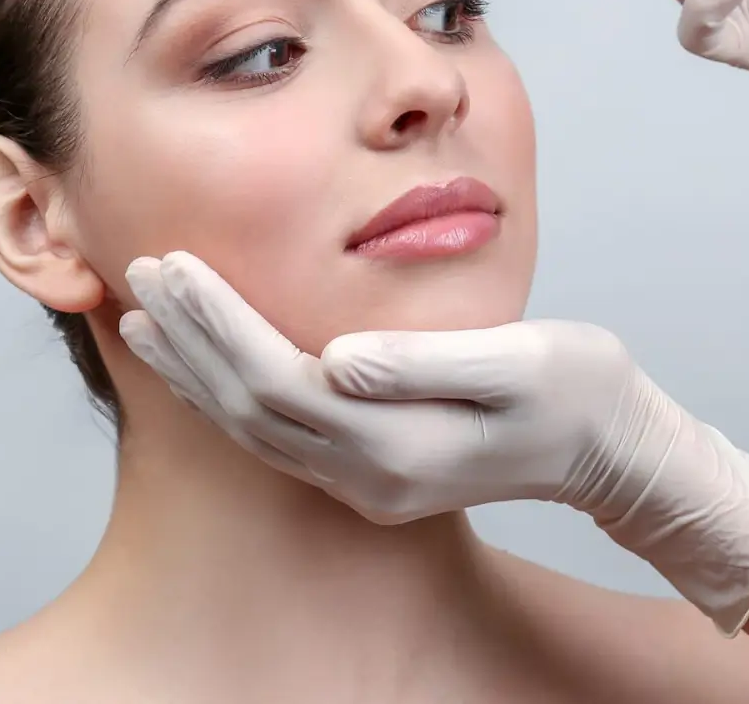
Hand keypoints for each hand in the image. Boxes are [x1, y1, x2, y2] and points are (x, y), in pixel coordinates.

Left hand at [121, 251, 748, 635]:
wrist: (612, 450)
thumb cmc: (577, 388)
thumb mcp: (520, 361)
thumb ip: (425, 362)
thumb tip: (340, 358)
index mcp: (399, 443)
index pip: (277, 380)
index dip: (218, 323)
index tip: (173, 263)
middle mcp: (369, 476)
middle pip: (249, 409)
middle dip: (190, 340)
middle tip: (136, 272)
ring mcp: (366, 485)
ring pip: (253, 431)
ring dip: (196, 372)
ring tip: (146, 316)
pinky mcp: (371, 475)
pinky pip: (276, 438)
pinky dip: (227, 396)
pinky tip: (203, 363)